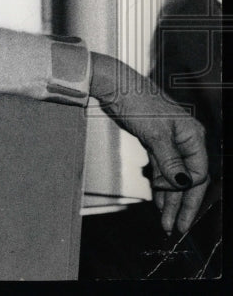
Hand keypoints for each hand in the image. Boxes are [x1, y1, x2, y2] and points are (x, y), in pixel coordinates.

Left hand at [89, 52, 208, 234]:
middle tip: (175, 227)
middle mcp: (185, 139)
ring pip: (174, 176)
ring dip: (170, 199)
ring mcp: (170, 140)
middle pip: (188, 178)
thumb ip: (169, 160)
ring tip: (165, 221)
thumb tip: (182, 182)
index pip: (198, 173)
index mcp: (192, 135)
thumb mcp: (154, 133)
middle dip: (183, 204)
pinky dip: (161, 185)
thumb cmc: (135, 101)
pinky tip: (159, 200)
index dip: (186, 191)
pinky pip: (163, 168)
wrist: (112, 84)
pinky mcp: (155, 141)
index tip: (171, 202)